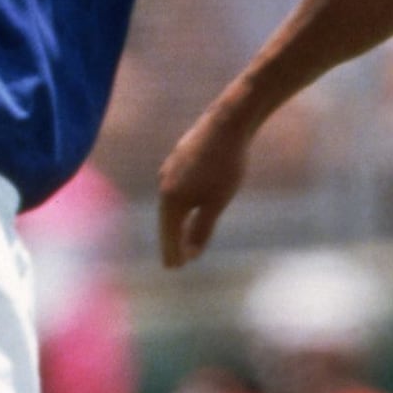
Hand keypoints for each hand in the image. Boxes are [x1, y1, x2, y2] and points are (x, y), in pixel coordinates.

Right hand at [157, 98, 259, 267]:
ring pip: (171, 202)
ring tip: (181, 234)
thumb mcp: (217, 203)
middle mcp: (164, 183)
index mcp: (171, 198)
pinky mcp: (179, 157)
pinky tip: (189, 204)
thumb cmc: (225, 166)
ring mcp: (170, 168)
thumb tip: (191, 253)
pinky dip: (181, 204)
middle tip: (175, 261)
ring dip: (176, 221)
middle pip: (167, 219)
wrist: (227, 123)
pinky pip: (176, 188)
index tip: (173, 269)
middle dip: (172, 240)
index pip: (169, 233)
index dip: (173, 253)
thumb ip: (202, 229)